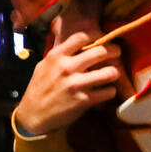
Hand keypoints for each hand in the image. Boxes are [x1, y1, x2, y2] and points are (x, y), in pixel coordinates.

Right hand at [13, 20, 125, 136]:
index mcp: (56, 56)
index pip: (82, 37)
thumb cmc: (39, 88)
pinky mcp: (84, 101)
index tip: (102, 38)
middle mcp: (67, 68)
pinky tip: (107, 90)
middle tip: (117, 53)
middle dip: (114, 51)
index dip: (96, 35)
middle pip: (101, 51)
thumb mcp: (44, 65)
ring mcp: (76, 85)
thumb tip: (80, 44)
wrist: (33, 115)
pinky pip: (108, 92)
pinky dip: (110, 91)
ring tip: (114, 73)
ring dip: (115, 72)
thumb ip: (61, 55)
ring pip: (110, 72)